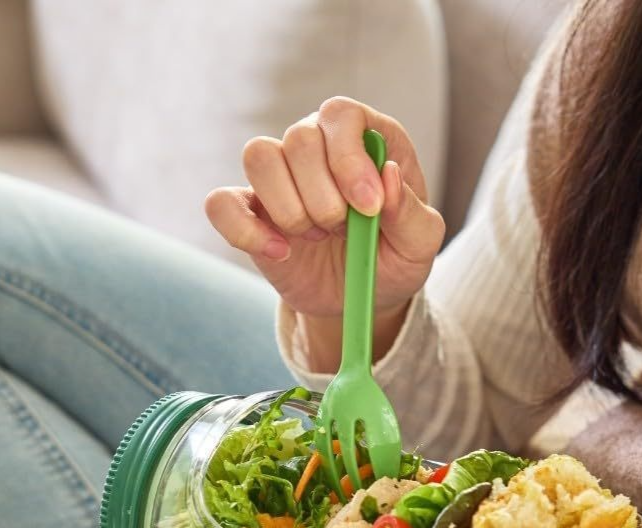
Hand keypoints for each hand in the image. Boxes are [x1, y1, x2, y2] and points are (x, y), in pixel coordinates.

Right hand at [205, 96, 444, 318]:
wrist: (362, 297)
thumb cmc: (394, 260)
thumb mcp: (420, 246)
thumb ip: (412, 213)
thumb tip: (387, 177)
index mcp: (366, 139)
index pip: (340, 116)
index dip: (349, 158)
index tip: (367, 207)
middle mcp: (319, 146)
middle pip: (299, 139)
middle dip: (323, 198)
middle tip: (343, 230)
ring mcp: (281, 176)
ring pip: (258, 157)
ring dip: (290, 209)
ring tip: (315, 236)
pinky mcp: (250, 211)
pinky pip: (220, 203)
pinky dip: (245, 231)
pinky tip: (280, 253)